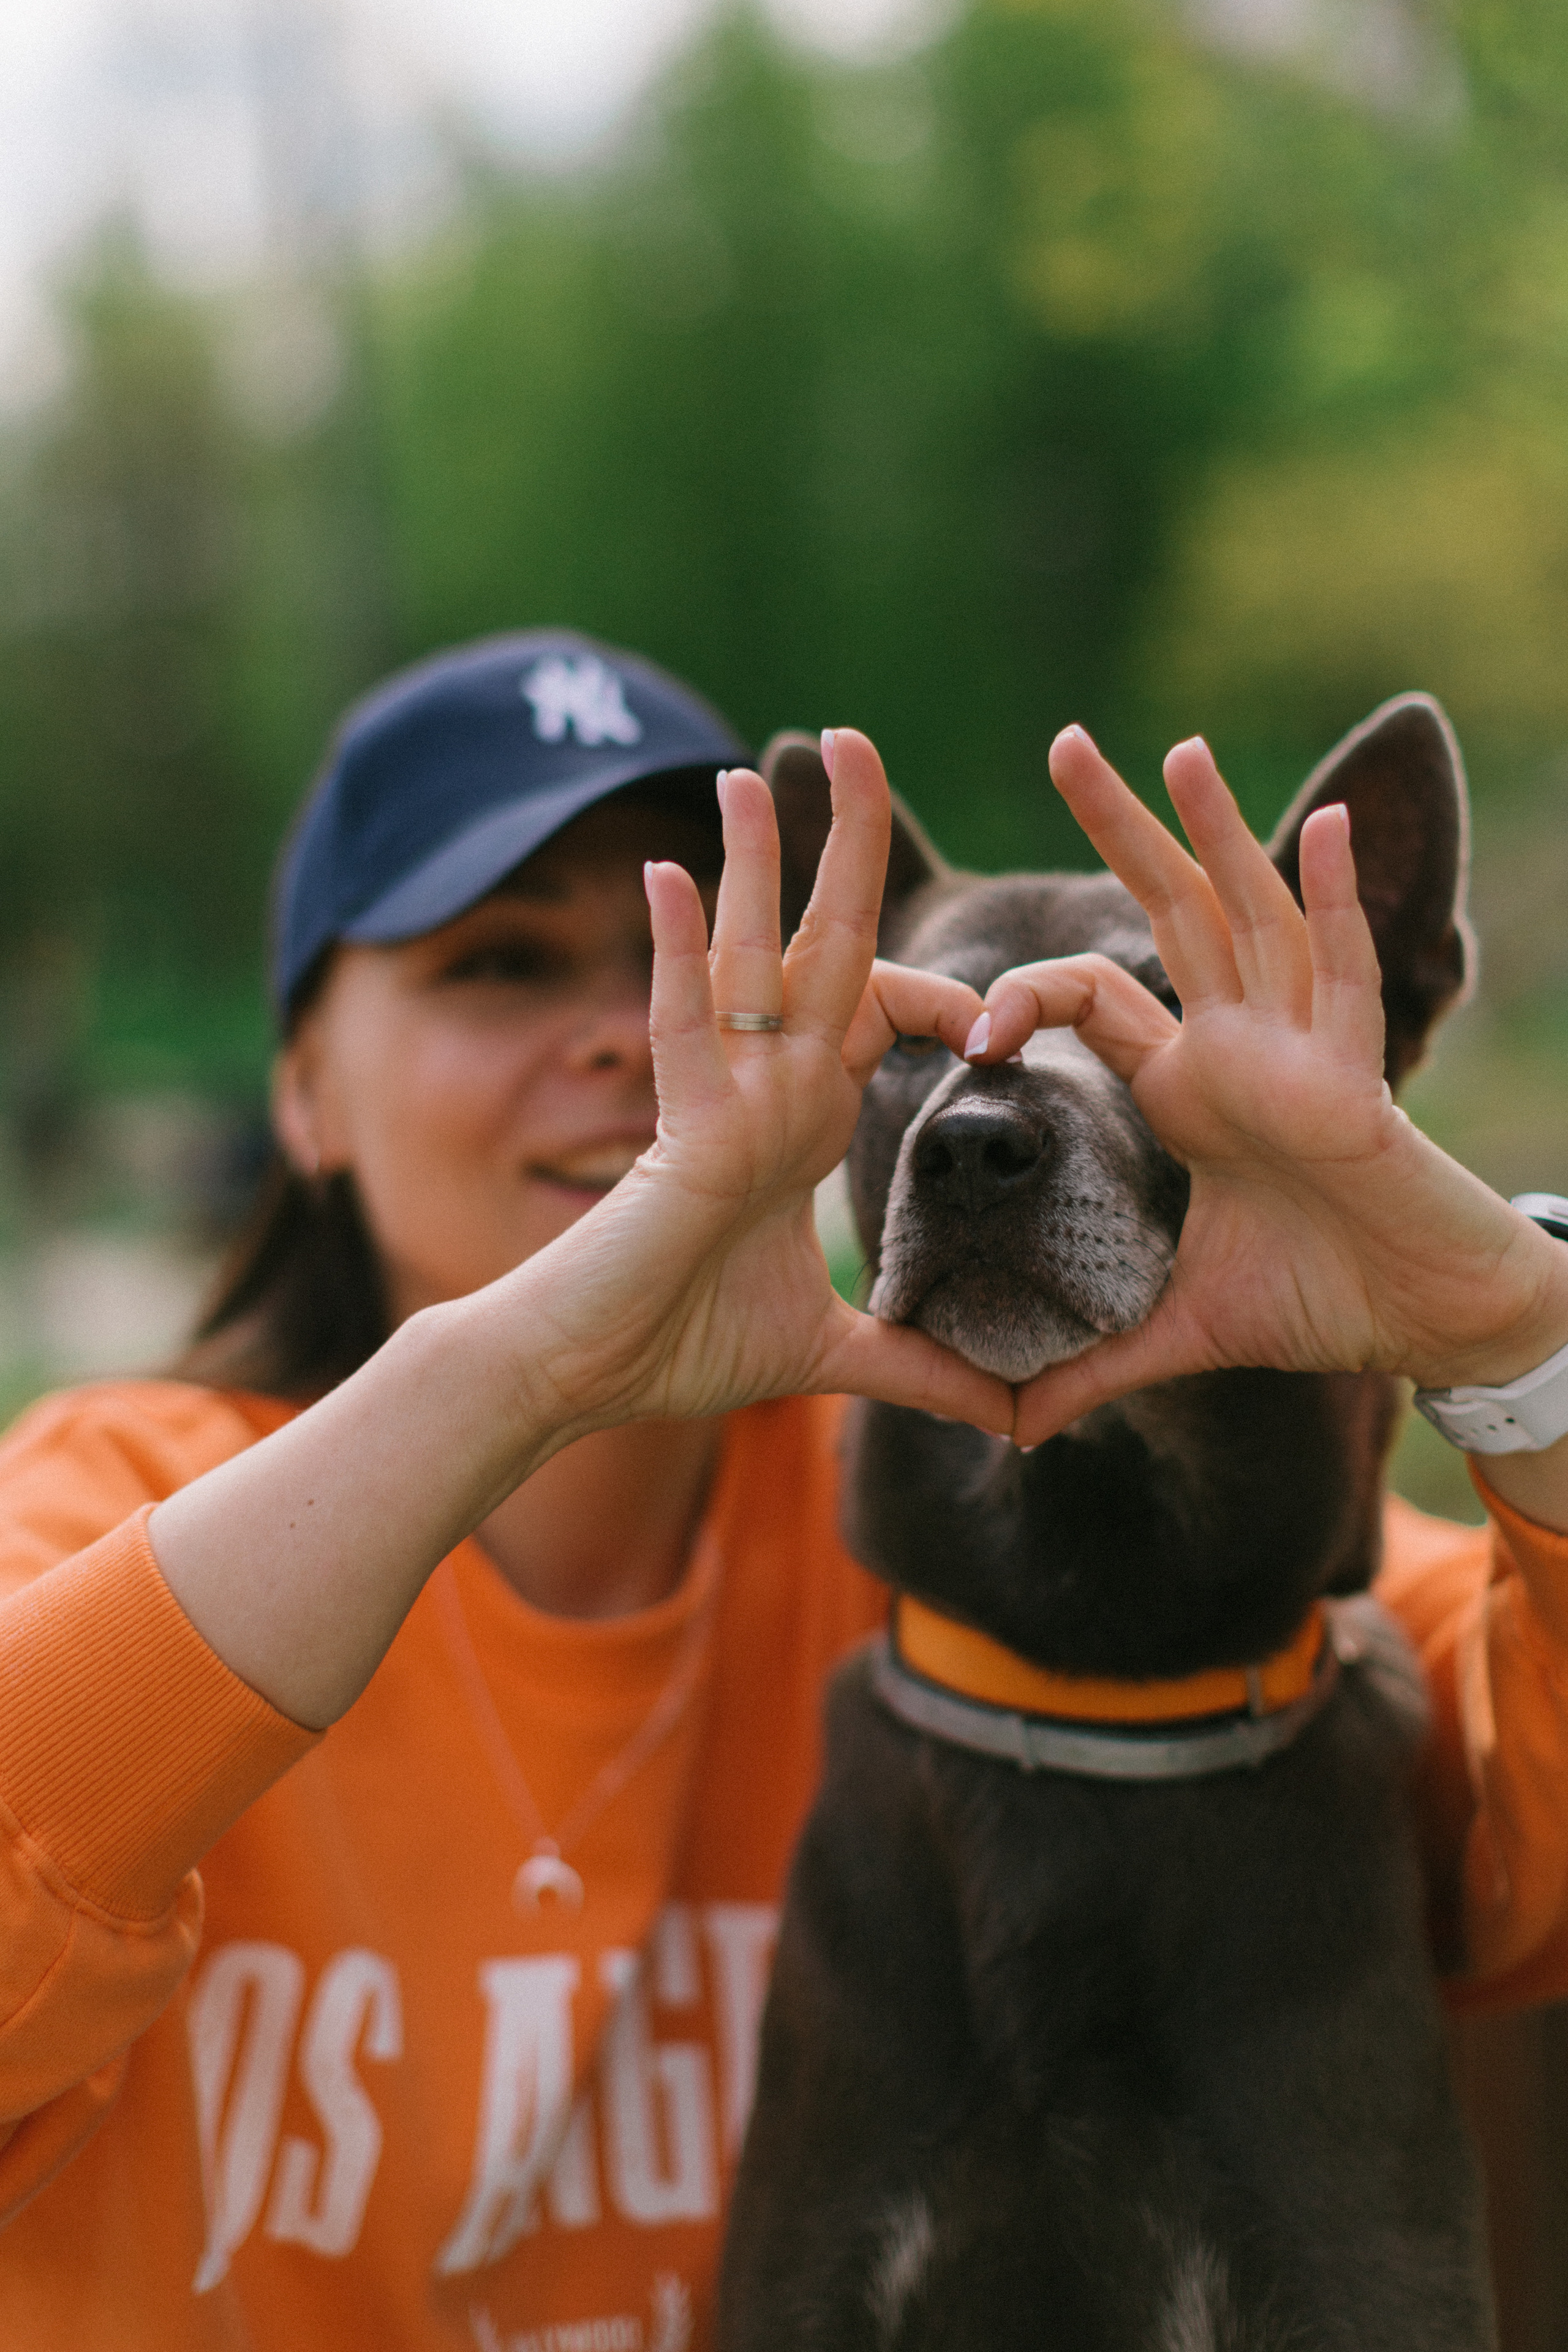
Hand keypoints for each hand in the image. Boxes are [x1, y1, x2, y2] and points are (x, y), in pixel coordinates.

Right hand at [512, 730, 1013, 1438]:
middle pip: (815, 946)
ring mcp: (717, 1105)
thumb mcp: (832, 1356)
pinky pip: (676, 1028)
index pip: (874, 1014)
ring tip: (755, 770)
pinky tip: (676, 876)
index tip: (998, 1019)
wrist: (579, 1375)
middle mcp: (761, 1092)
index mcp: (796, 1120)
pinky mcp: (674, 1137)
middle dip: (841, 850)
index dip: (937, 996)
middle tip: (855, 745)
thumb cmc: (678, 1348)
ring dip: (753, 864)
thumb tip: (1013, 1418)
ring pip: (744, 962)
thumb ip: (919, 1369)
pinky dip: (676, 954)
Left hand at [961, 728, 1567, 1449]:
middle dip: (1122, 829)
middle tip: (1064, 743)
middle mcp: (1239, 1044)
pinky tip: (1321, 829)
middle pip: (1170, 911)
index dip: (1024, 999)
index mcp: (1189, 1085)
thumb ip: (1096, 1367)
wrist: (1425, 1323)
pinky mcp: (1358, 1078)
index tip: (964, 1029)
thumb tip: (1016, 1429)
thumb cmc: (1321, 1303)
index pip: (1095, 1000)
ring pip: (1255, 915)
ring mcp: (1302, 1048)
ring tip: (1176, 749)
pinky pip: (1351, 975)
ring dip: (1220, 833)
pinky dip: (1339, 903)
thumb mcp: (1181, 1331)